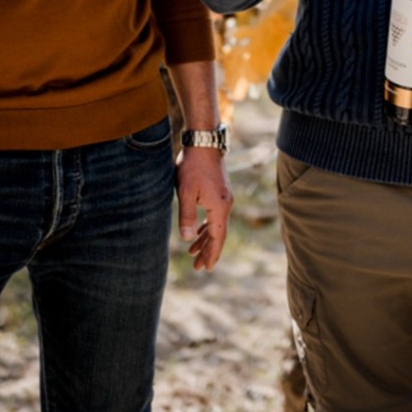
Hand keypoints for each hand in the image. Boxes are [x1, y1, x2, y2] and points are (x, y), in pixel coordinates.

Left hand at [177, 148, 231, 270]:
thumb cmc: (193, 167)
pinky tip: (199, 231)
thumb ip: (187, 216)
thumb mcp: (185, 192)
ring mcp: (224, 197)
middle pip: (218, 233)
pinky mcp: (219, 192)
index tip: (206, 267)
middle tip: (198, 267)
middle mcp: (225, 204)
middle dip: (208, 250)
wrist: (204, 143)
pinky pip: (214, 215)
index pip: (217, 236)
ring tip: (193, 252)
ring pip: (216, 224)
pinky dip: (206, 226)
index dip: (212, 253)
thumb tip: (187, 238)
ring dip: (206, 239)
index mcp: (219, 207)